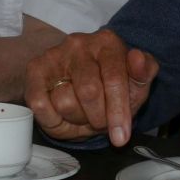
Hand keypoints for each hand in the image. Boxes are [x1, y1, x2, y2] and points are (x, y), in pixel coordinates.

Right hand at [24, 29, 158, 146]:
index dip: (118, 111)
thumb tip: (138, 58)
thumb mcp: (136, 85)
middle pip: (89, 92)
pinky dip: (53, 119)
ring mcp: (55, 54)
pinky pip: (40, 104)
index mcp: (108, 42)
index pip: (114, 78)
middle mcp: (79, 43)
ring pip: (65, 101)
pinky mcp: (35, 69)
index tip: (121, 136)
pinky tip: (63, 114)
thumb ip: (144, 72)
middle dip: (98, 117)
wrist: (85, 89)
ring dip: (77, 118)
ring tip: (82, 112)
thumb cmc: (112, 88)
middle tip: (100, 121)